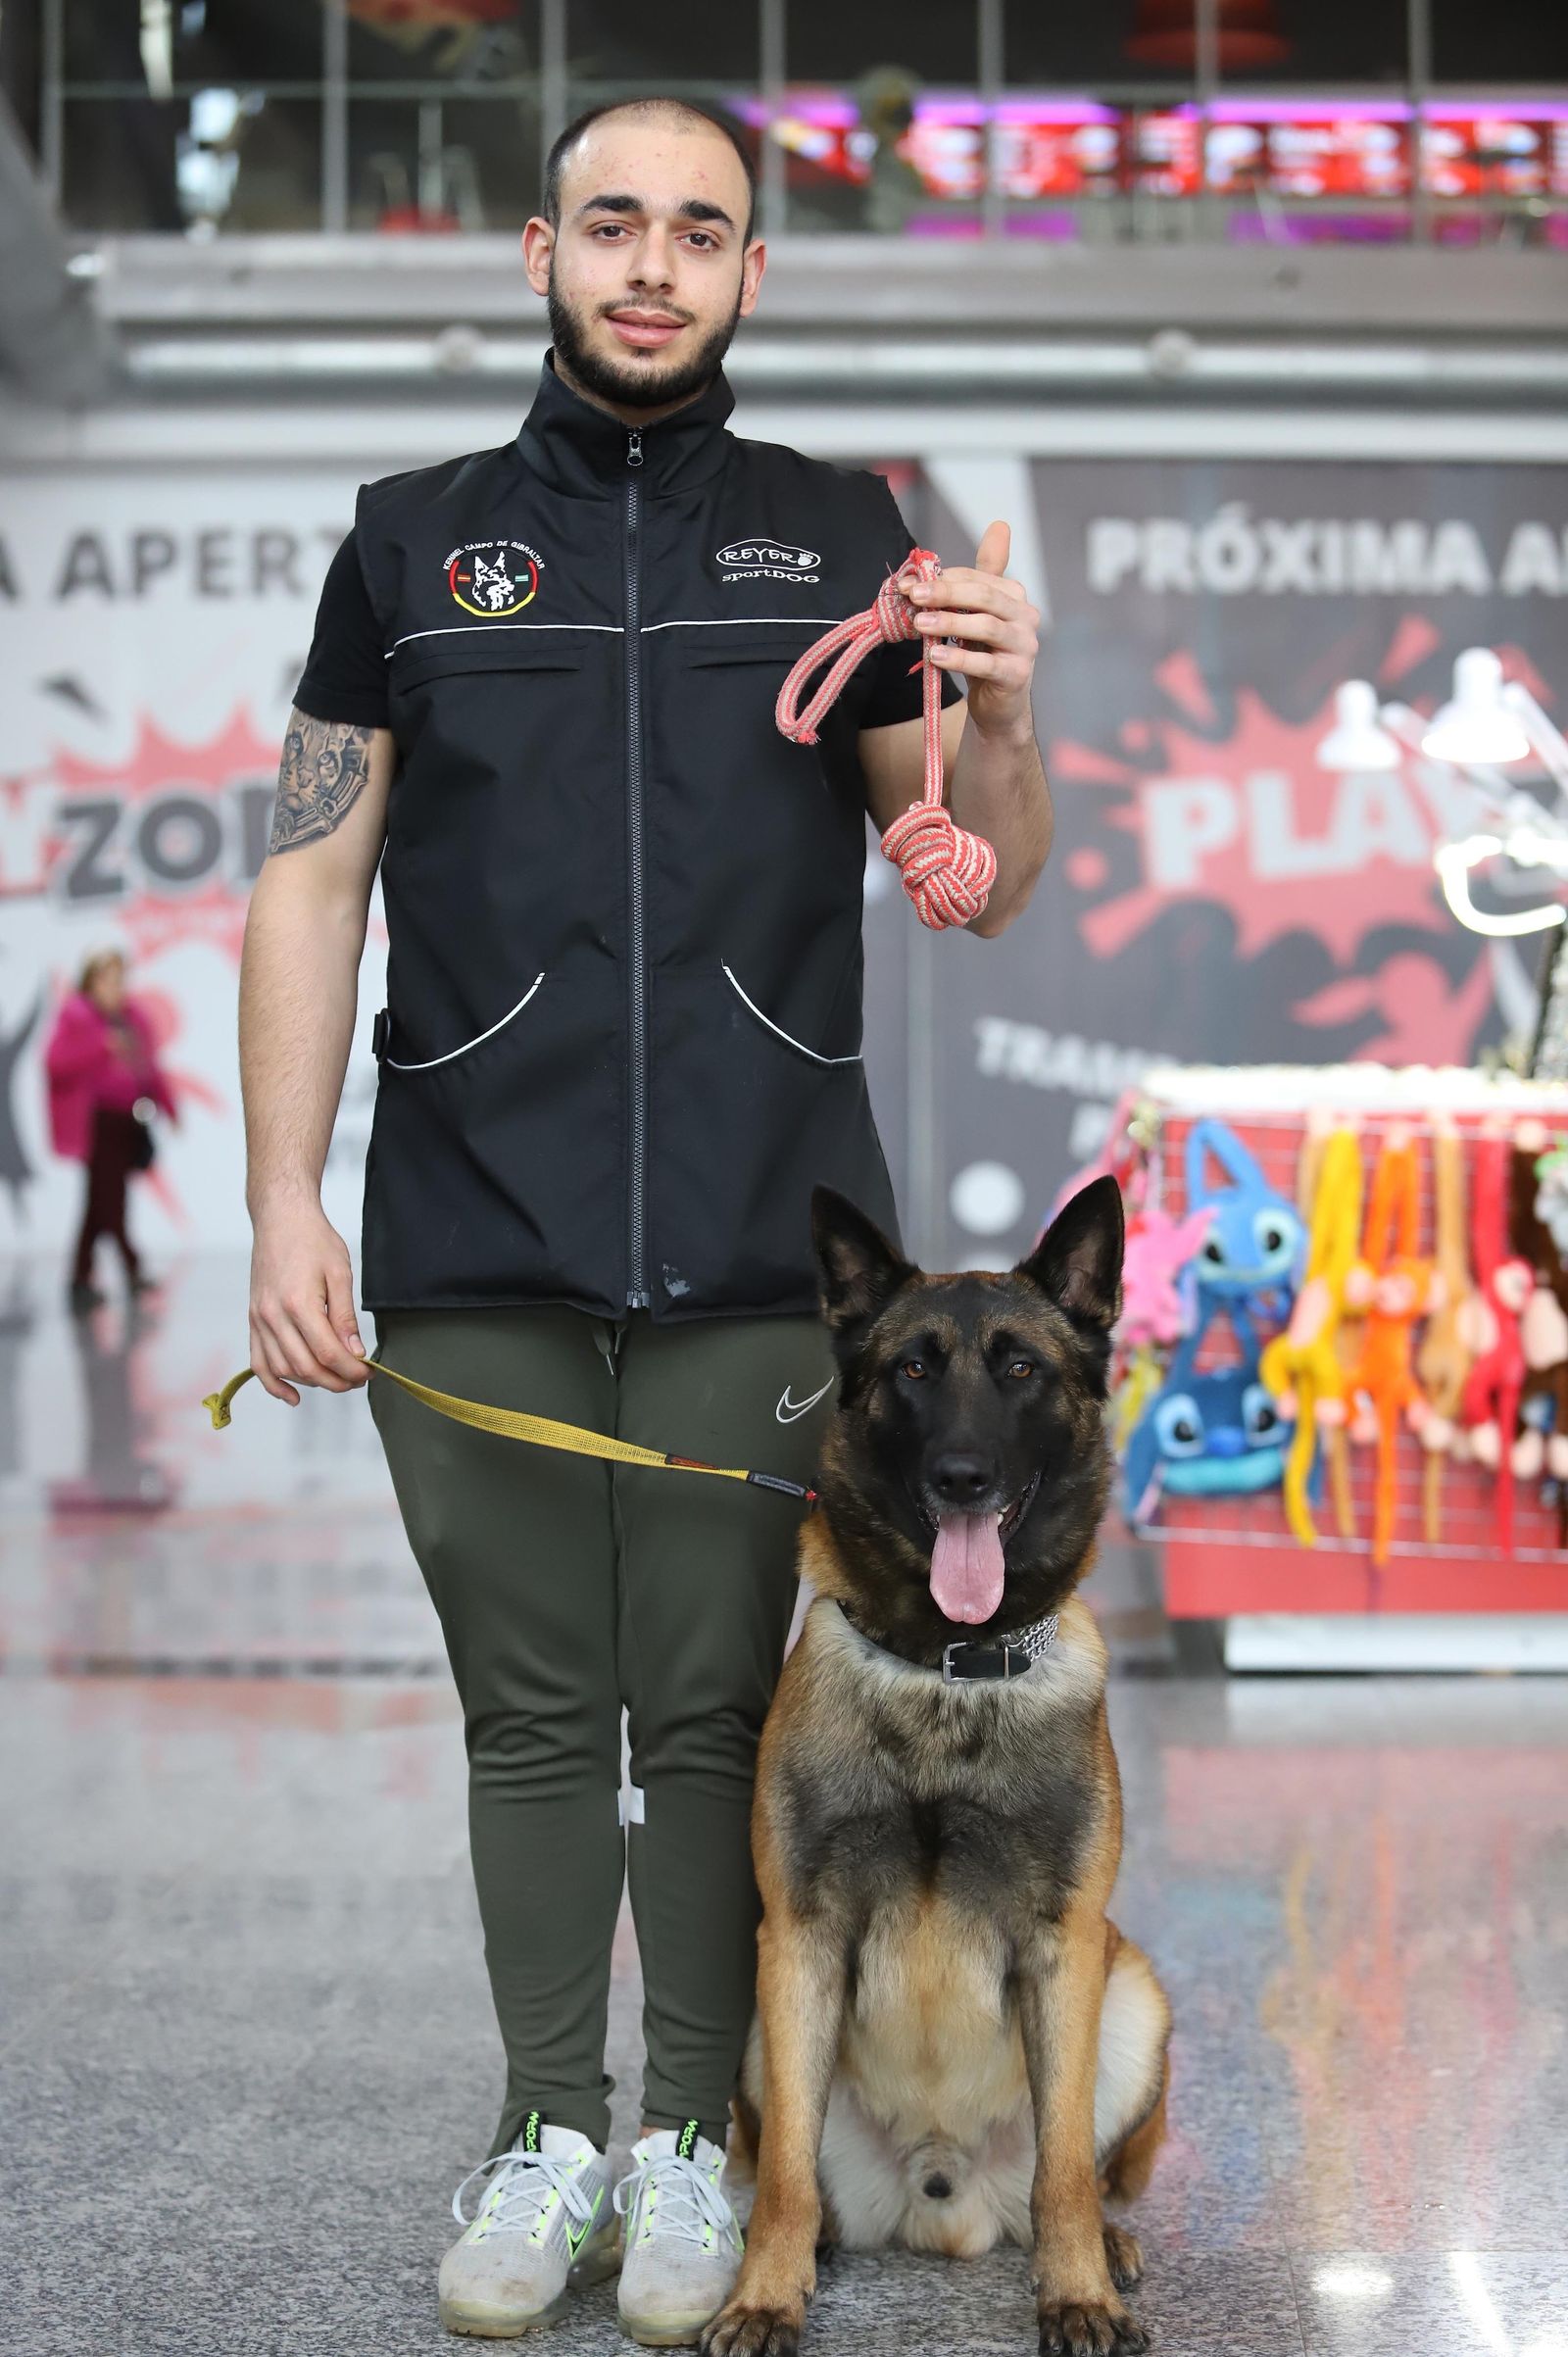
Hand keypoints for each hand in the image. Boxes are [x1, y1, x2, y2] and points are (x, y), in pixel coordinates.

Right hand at [248, 1196, 369, 1403]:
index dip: (351, 1370)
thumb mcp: (340, 1273)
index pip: (327, 1353)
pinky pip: (259, 1362)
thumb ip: (345, 1316)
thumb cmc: (313, 1240)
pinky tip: (293, 1395)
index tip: (369, 1373)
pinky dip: (274, 1384)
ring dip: (312, 1382)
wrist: (280, 1219)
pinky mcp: (253, 1320)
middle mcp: (274, 1316)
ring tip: (336, 1379)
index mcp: (298, 1303)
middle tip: (358, 1380)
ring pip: (284, 1369)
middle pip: (306, 1367)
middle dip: (336, 1380)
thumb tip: (355, 1352)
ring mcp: (259, 1320)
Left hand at [906, 520, 1039, 740]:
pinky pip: (985, 664)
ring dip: (949, 623)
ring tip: (919, 625)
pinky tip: (935, 656)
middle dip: (946, 594)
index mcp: (1015, 597)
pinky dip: (959, 658)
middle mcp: (1026, 617)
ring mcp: (1025, 647)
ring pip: (986, 627)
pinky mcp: (1016, 675)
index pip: (978, 579)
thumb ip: (982, 574)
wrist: (999, 704)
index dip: (944, 579)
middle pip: (984, 598)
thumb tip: (999, 524)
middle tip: (913, 596)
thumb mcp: (981, 611)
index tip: (910, 585)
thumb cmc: (985, 653)